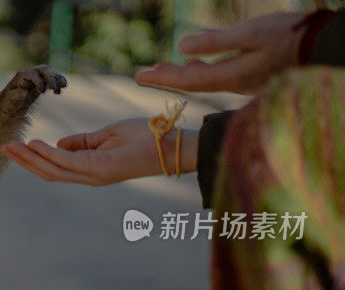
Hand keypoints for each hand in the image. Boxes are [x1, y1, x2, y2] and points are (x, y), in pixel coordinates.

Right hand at [0, 118, 197, 185]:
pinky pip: (68, 162)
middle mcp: (88, 176)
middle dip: (24, 161)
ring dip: (30, 158)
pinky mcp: (100, 169)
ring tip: (11, 146)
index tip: (15, 146)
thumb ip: (82, 141)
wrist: (171, 142)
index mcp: (89, 168)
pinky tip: (35, 144)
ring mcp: (93, 175)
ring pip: (53, 170)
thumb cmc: (145, 137)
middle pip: (48, 172)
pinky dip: (49, 153)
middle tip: (3, 147)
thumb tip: (59, 143)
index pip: (55, 167)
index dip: (33, 158)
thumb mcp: (107, 135)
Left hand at [3, 65, 67, 115]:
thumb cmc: (8, 103)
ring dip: (58, 79)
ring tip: (63, 86)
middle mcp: (30, 74)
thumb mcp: (10, 101)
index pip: (32, 73)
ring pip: (50, 73)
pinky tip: (58, 93)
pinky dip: (58, 84)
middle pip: (43, 70)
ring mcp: (37, 77)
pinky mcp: (42, 82)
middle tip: (54, 88)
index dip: (38, 81)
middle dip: (51, 78)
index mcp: (21, 76)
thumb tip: (24, 93)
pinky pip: (53, 80)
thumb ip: (16, 97)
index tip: (41, 91)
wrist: (11, 105)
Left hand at [136, 12, 303, 92]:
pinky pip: (217, 75)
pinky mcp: (251, 74)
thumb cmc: (289, 37)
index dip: (162, 79)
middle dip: (165, 78)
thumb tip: (182, 46)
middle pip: (192, 82)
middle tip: (141, 75)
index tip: (140, 76)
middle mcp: (234, 83)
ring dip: (180, 73)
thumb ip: (217, 42)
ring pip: (203, 79)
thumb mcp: (251, 34)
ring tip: (160, 69)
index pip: (188, 80)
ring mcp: (243, 80)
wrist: (322, 48)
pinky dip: (200, 70)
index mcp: (231, 76)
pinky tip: (193, 62)